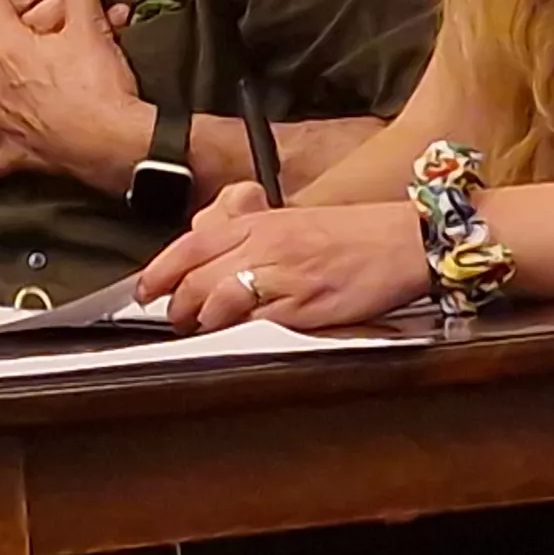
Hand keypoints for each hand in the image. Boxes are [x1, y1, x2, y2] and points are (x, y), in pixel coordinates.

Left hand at [131, 185, 429, 333]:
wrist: (407, 241)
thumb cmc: (355, 233)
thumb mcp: (294, 219)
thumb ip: (250, 229)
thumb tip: (208, 238)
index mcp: (263, 221)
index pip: (192, 243)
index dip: (160, 270)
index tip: (145, 290)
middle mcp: (268, 245)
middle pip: (197, 277)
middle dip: (177, 304)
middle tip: (175, 318)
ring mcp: (286, 276)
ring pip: (219, 300)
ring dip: (202, 321)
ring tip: (202, 329)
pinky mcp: (307, 306)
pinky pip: (258, 322)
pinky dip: (238, 332)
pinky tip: (235, 335)